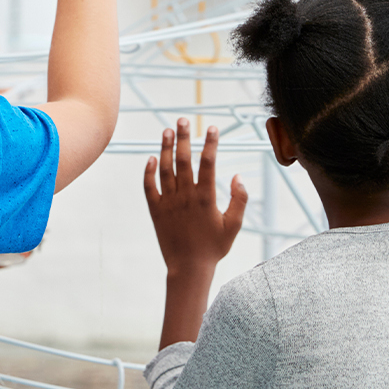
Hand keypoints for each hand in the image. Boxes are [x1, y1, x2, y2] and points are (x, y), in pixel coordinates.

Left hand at [143, 120, 247, 275]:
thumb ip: (239, 200)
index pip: (208, 163)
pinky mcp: (155, 211)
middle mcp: (185, 196)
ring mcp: (168, 203)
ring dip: (166, 148)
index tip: (211, 127)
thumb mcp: (234, 226)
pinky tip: (151, 157)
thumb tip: (237, 176)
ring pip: (165, 169)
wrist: (188, 269)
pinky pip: (149, 187)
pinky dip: (148, 171)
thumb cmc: (214, 248)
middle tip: (183, 119)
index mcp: (206, 198)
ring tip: (166, 130)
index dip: (210, 143)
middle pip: (184, 160)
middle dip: (184, 137)